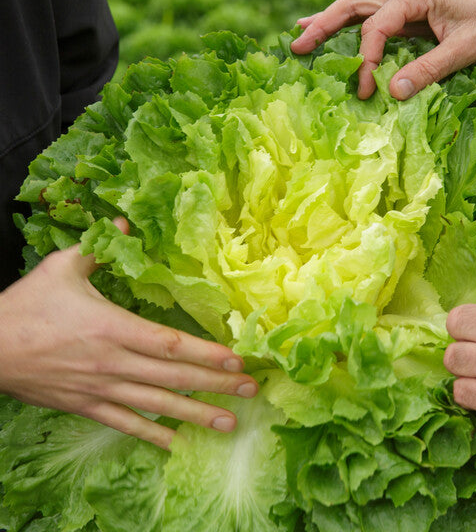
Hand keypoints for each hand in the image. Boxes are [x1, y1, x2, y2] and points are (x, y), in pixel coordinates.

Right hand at [0, 219, 257, 450]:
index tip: (239, 360)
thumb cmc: (27, 306)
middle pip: (174, 376)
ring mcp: (102, 389)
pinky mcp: (87, 406)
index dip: (207, 353)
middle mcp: (114, 362)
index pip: (171, 344)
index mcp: (113, 327)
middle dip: (216, 384)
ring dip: (195, 414)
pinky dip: (153, 434)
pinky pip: (126, 424)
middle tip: (252, 391)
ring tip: (230, 422)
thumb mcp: (62, 267)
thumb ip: (98, 249)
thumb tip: (125, 226)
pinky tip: (178, 444)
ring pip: (158, 405)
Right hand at [291, 0, 475, 100]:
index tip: (368, 90)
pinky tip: (329, 30)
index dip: (367, 59)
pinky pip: (369, 15)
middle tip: (297, 46)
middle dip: (324, 25)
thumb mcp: (466, 49)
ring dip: (329, 21)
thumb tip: (391, 93)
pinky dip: (347, 25)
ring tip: (301, 35)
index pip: (377, 26)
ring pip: (357, 6)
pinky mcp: (407, 10)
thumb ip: (428, 69)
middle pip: (353, 4)